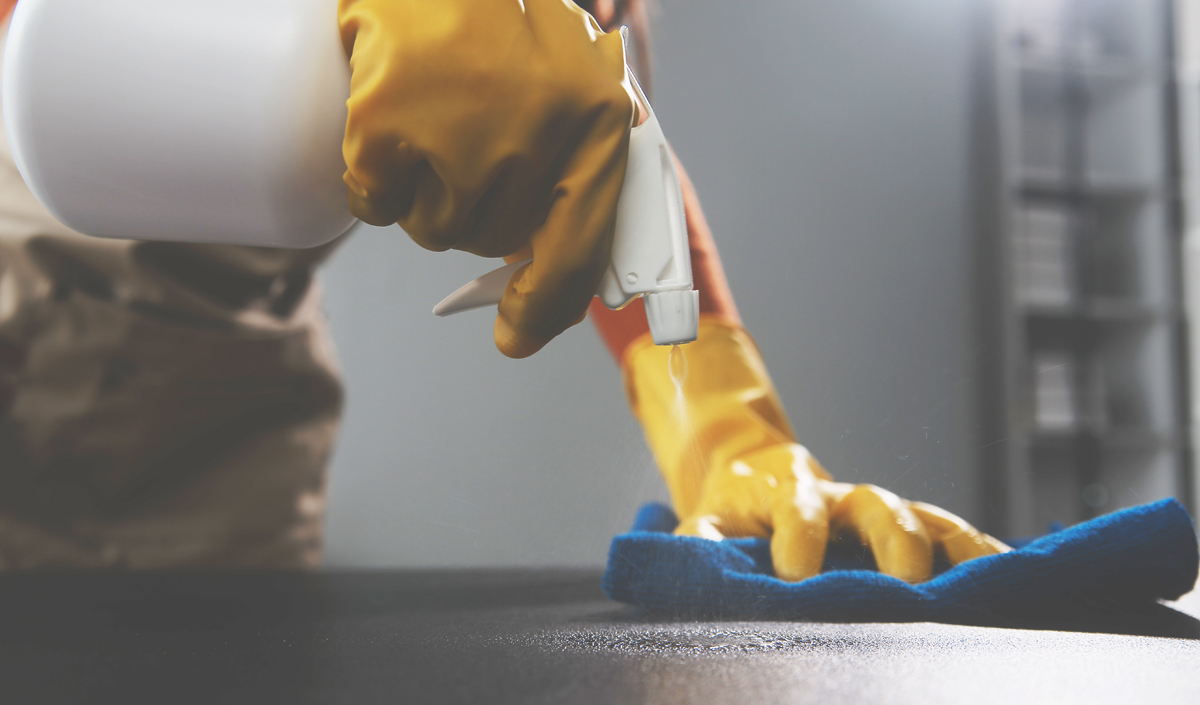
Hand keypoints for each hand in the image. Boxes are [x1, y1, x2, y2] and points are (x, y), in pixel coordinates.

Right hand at [339, 0, 634, 356]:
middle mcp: (539, 132)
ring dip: (424, 194)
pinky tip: (387, 123)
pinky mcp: (388, 126)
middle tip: (461, 142)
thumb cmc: (498, 15)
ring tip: (429, 120)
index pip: (580, 248)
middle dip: (473, 209)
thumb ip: (572, 162)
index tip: (517, 334)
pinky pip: (376, 205)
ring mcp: (462, 132)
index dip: (547, 304)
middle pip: (495, 237)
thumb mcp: (566, 78)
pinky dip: (373, 178)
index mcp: (599, 119)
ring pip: (436, 229)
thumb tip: (545, 271)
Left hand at [622, 318, 1008, 582]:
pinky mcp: (906, 524)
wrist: (755, 472)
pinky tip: (1008, 574)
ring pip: (924, 515)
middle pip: (877, 506)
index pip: (799, 511)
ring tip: (981, 580)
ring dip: (953, 545)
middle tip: (905, 581)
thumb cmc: (734, 508)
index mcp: (788, 494)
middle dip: (894, 539)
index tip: (797, 575)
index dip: (800, 539)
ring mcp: (878, 510)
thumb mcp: (708, 520)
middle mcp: (842, 498)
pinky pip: (951, 533)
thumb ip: (703, 540)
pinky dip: (978, 551)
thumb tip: (696, 562)